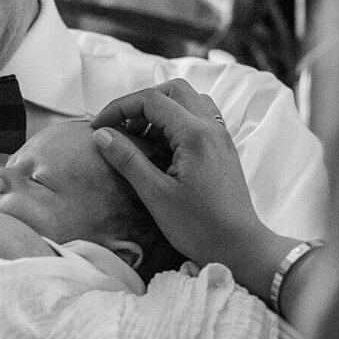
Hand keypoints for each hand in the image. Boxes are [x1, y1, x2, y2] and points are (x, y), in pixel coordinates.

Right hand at [91, 79, 295, 292]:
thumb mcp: (156, 195)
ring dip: (160, 110)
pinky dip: (176, 122)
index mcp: (195, 134)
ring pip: (188, 101)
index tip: (97, 127)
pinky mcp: (223, 148)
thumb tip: (101, 135)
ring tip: (141, 138)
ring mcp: (220, 136)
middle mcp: (212, 126)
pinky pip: (199, 118)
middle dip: (140, 103)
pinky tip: (162, 148)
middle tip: (121, 128)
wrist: (240, 247)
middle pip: (173, 90)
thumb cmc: (199, 227)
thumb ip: (128, 160)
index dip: (119, 108)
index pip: (151, 100)